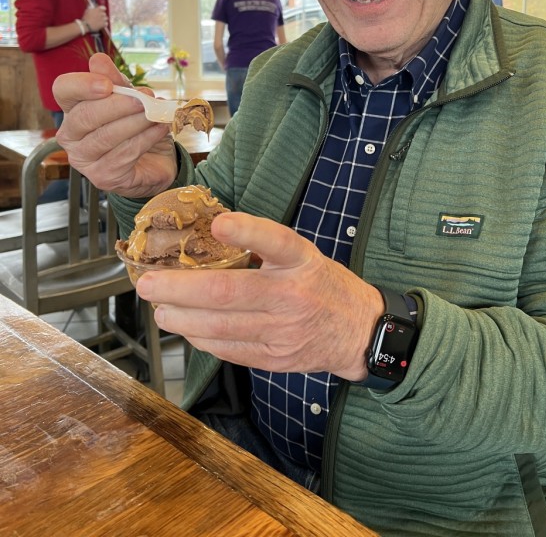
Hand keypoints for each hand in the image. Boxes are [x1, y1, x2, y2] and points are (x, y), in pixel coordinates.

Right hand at [53, 53, 177, 197]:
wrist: (157, 161)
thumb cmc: (138, 127)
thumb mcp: (131, 99)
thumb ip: (116, 81)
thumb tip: (98, 60)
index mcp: (72, 111)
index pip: (63, 91)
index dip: (82, 85)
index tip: (108, 84)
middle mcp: (71, 137)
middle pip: (85, 115)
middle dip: (118, 105)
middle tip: (145, 97)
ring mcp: (84, 160)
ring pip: (106, 136)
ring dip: (136, 121)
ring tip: (157, 113)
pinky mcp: (103, 177)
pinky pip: (124, 154)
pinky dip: (146, 138)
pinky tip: (160, 129)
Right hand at [83, 5, 107, 32]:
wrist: (86, 25)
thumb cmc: (86, 18)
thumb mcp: (88, 11)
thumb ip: (92, 9)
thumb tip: (94, 8)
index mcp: (98, 9)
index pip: (104, 8)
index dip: (103, 9)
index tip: (101, 11)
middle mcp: (102, 13)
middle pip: (104, 14)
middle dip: (102, 15)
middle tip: (98, 18)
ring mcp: (103, 19)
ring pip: (106, 18)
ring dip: (103, 20)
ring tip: (99, 22)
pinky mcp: (104, 24)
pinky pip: (106, 23)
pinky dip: (104, 24)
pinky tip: (101, 25)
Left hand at [135, 212, 384, 380]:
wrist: (360, 332)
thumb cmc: (324, 286)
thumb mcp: (304, 256)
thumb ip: (265, 249)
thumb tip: (210, 236)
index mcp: (302, 261)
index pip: (276, 241)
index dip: (247, 231)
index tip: (220, 224)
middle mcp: (293, 295)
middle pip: (229, 292)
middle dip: (179, 288)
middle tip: (148, 284)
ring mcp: (284, 331)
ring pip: (221, 327)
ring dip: (181, 318)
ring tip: (160, 310)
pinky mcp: (276, 358)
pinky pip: (229, 350)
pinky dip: (201, 339)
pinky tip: (186, 329)